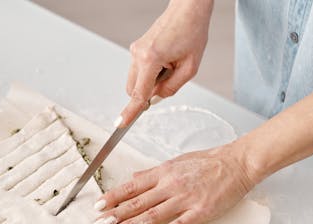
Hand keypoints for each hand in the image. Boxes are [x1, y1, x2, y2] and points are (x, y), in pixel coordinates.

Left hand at [92, 144, 255, 223]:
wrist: (236, 163)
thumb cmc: (207, 162)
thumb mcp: (176, 161)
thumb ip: (153, 172)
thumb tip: (134, 176)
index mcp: (163, 173)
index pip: (132, 186)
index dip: (113, 197)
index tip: (97, 206)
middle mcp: (170, 185)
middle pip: (137, 203)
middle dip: (114, 215)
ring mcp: (185, 199)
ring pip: (153, 214)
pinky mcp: (201, 211)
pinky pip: (181, 223)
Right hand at [117, 0, 212, 126]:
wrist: (187, 10)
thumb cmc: (192, 32)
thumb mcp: (190, 68)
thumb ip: (171, 88)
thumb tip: (156, 98)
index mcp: (151, 59)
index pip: (139, 94)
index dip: (130, 111)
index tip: (121, 123)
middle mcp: (138, 54)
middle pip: (134, 89)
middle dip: (148, 92)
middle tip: (170, 78)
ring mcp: (135, 51)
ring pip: (136, 80)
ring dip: (150, 80)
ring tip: (170, 63)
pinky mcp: (137, 48)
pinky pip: (138, 70)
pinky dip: (150, 72)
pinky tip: (165, 59)